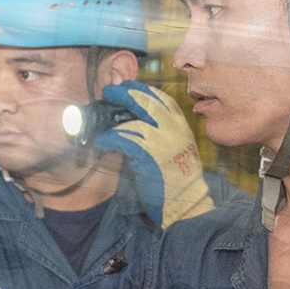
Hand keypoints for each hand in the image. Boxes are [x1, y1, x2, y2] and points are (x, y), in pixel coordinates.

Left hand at [93, 81, 214, 228]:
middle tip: (108, 90)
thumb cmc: (177, 179)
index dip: (142, 90)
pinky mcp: (148, 155)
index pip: (161, 99)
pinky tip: (102, 144)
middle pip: (145, 101)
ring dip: (111, 125)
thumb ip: (161, 132)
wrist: (187, 202)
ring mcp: (162, 140)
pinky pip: (122, 139)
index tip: (127, 86)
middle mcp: (173, 128)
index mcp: (180, 125)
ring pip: (131, 122)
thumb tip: (134, 121)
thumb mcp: (176, 148)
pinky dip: (108, 140)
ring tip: (102, 131)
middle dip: (124, 93)